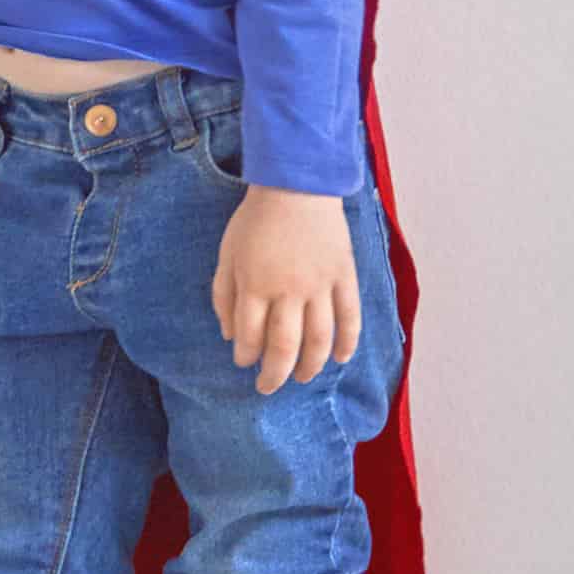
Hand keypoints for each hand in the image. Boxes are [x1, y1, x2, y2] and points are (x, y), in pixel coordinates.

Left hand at [214, 185, 364, 393]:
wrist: (297, 185)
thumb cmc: (256, 219)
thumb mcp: (227, 254)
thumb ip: (224, 295)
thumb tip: (229, 336)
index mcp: (256, 285)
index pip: (250, 335)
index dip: (246, 355)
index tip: (244, 362)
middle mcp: (288, 290)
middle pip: (284, 346)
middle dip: (274, 374)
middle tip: (267, 388)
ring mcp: (320, 285)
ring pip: (319, 339)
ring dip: (310, 366)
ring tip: (302, 378)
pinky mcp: (344, 276)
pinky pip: (349, 317)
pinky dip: (347, 342)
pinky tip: (340, 359)